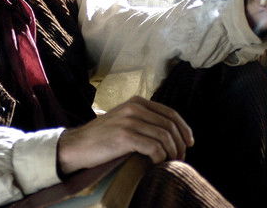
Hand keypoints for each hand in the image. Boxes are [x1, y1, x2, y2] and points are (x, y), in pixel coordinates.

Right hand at [56, 96, 192, 174]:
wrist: (77, 145)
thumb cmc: (101, 138)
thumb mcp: (124, 120)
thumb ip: (143, 120)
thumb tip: (170, 133)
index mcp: (137, 102)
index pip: (170, 113)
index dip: (184, 129)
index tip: (189, 143)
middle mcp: (134, 107)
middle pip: (170, 125)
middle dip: (180, 144)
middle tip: (180, 158)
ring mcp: (129, 121)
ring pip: (164, 137)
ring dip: (172, 153)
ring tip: (170, 163)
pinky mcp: (125, 136)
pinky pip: (154, 147)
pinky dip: (160, 158)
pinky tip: (157, 164)